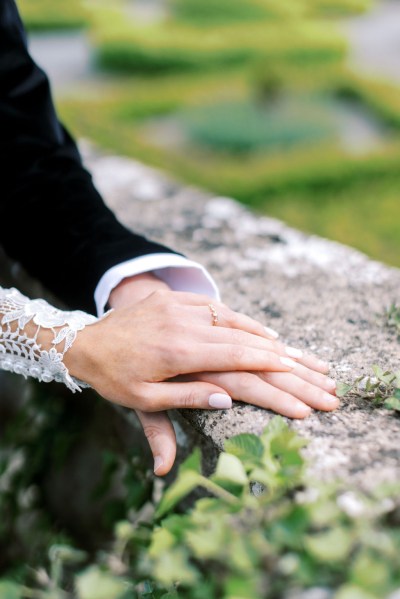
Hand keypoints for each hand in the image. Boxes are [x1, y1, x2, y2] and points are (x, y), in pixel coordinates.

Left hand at [67, 274, 336, 475]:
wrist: (85, 342)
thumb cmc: (114, 378)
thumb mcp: (143, 401)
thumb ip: (186, 401)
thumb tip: (227, 402)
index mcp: (175, 353)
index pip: (234, 357)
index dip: (268, 365)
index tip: (295, 373)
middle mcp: (182, 324)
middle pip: (241, 338)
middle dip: (278, 354)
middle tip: (308, 366)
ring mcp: (178, 307)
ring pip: (232, 319)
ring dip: (263, 335)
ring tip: (292, 351)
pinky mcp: (174, 298)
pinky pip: (215, 307)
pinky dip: (240, 319)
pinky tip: (259, 330)